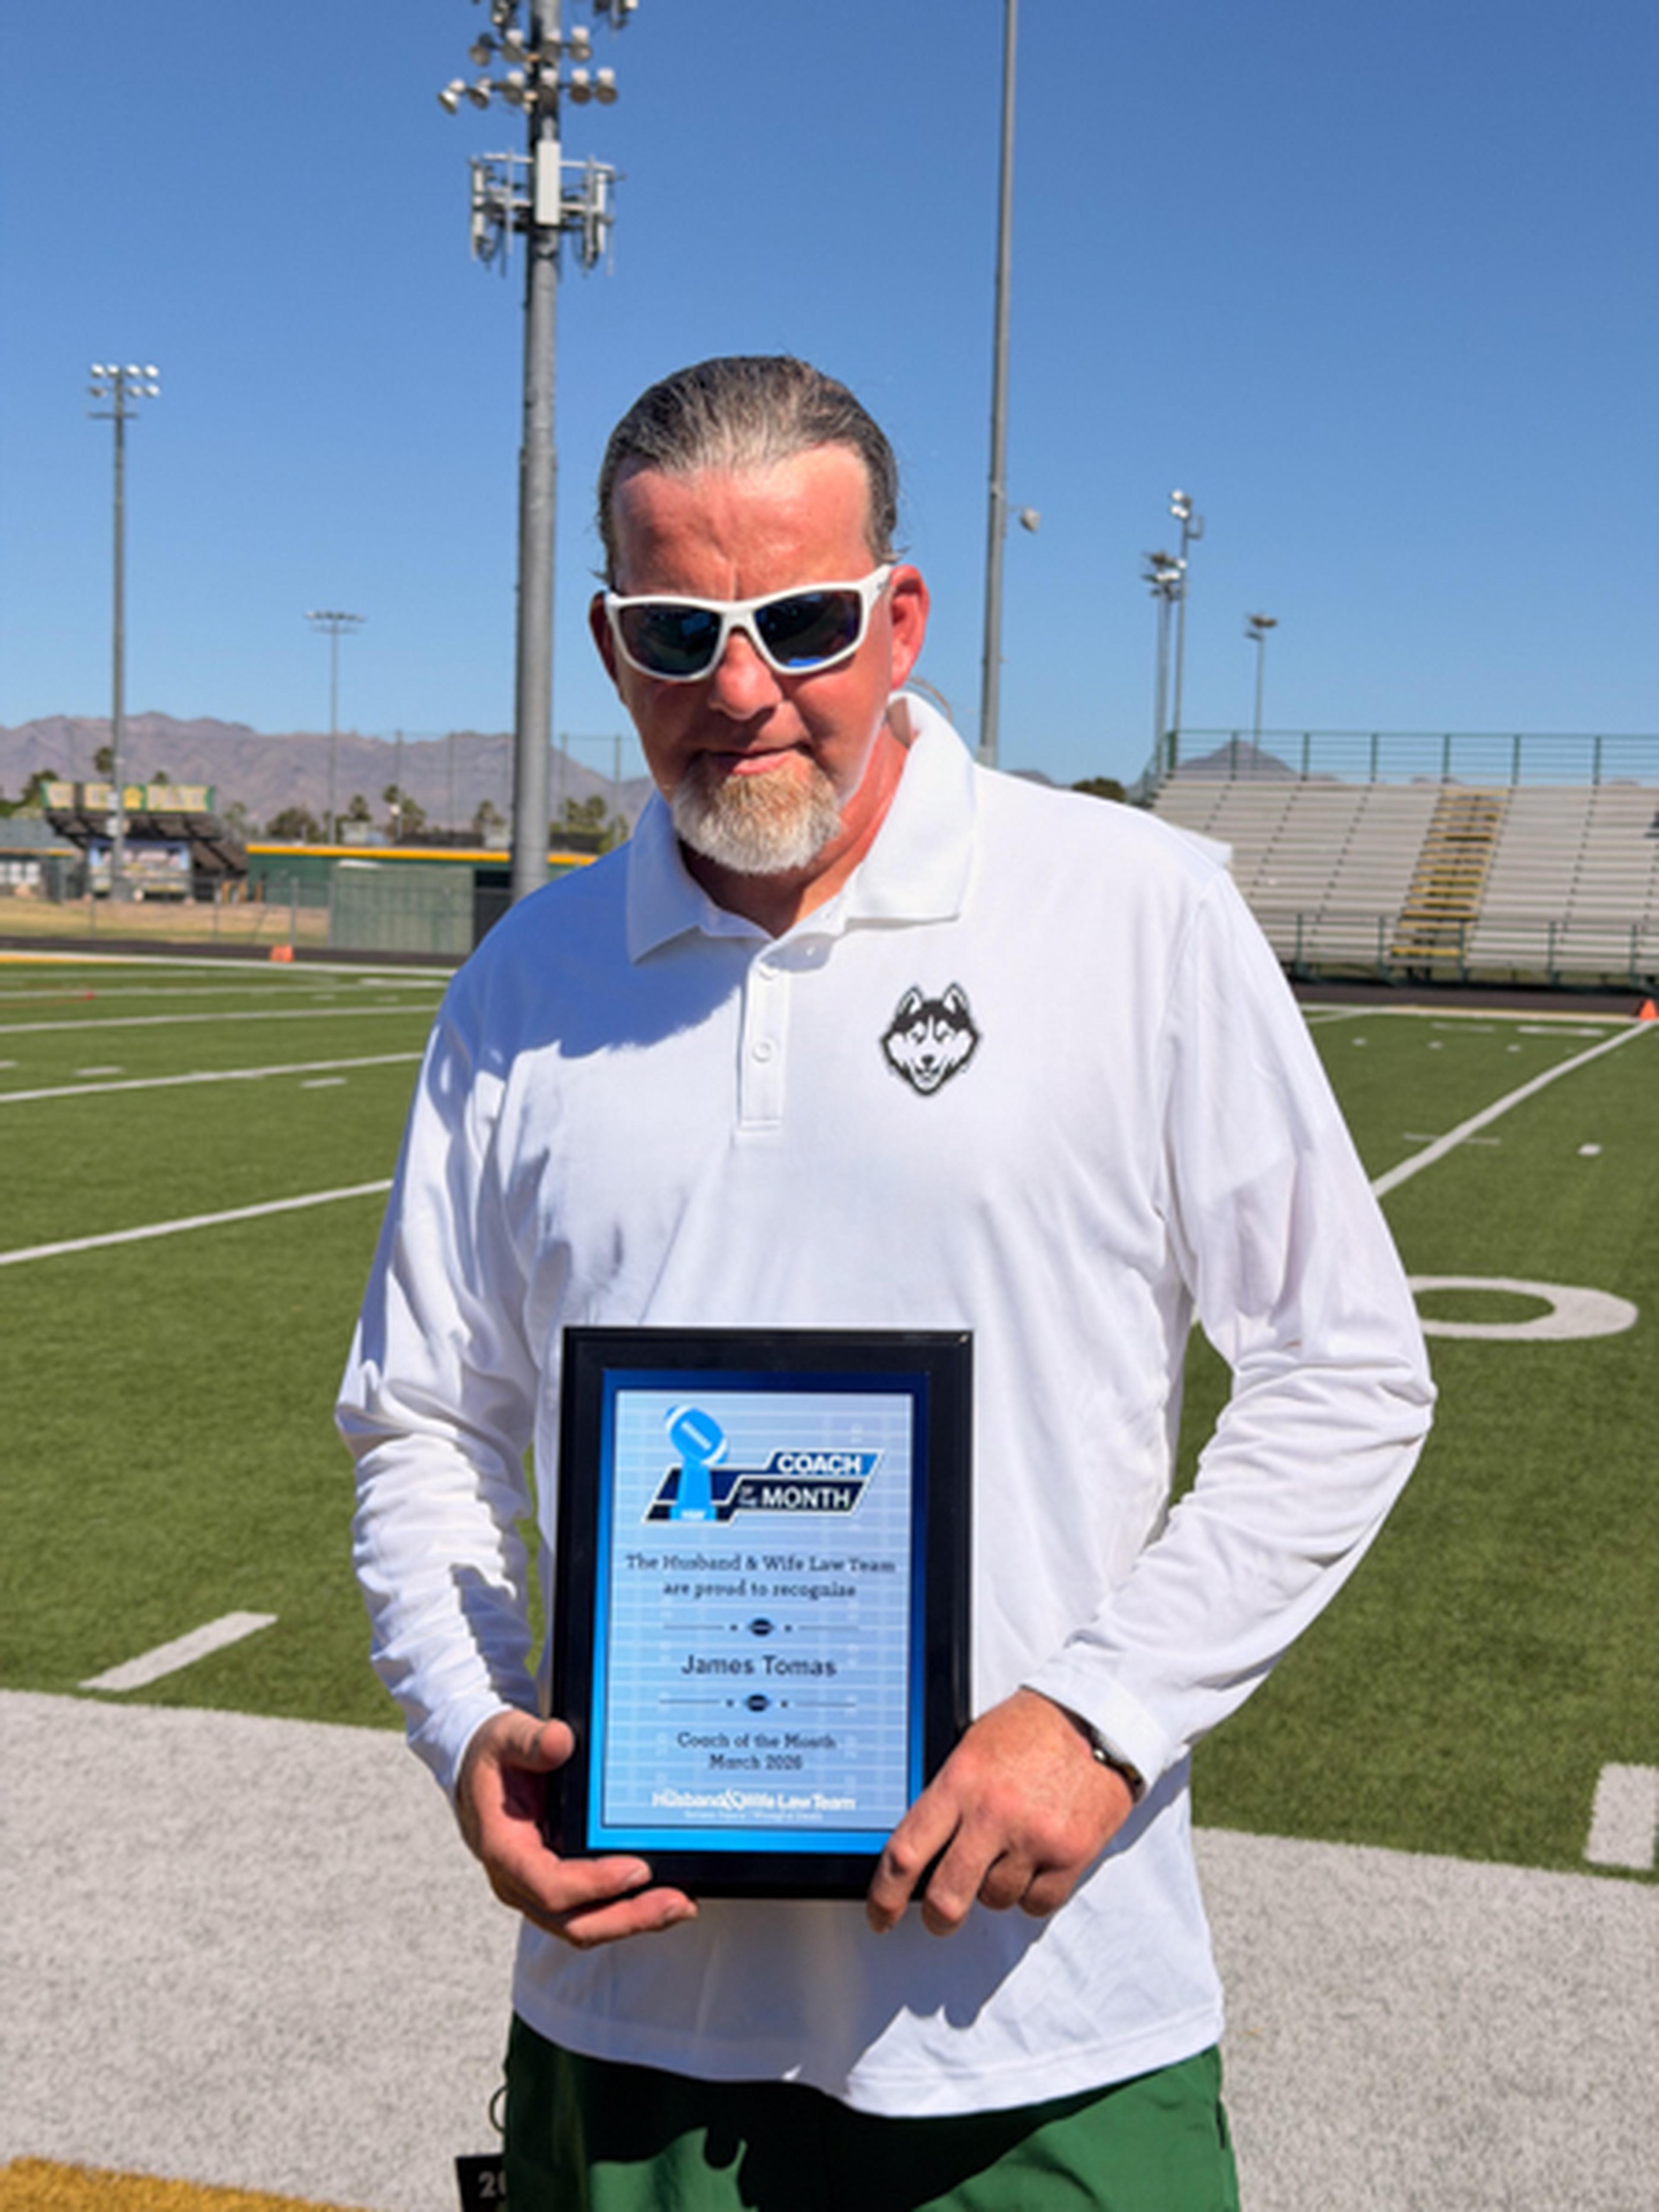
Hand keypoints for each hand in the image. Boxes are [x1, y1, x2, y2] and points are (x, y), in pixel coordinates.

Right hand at [455, 1709, 697, 1947]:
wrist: (479, 1769)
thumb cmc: (494, 1756)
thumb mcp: (505, 1735)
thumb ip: (530, 1741)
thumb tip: (560, 1741)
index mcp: (503, 1848)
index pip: (549, 1884)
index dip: (593, 1884)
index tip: (636, 1869)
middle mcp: (519, 1882)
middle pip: (574, 1921)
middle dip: (628, 1917)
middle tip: (676, 1903)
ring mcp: (537, 1890)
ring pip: (585, 1924)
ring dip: (633, 1919)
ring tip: (680, 1906)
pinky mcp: (557, 1888)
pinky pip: (591, 1911)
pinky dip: (626, 1909)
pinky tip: (660, 1898)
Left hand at [865, 1689, 1133, 1937]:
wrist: (1095, 1719)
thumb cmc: (1032, 1728)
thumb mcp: (972, 1749)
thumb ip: (947, 1797)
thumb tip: (921, 1848)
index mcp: (960, 1781)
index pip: (906, 1853)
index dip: (885, 1896)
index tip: (881, 1915)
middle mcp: (994, 1813)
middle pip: (948, 1896)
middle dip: (939, 1917)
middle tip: (940, 1917)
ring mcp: (1033, 1837)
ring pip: (996, 1900)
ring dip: (995, 1888)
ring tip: (1009, 1851)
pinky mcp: (1071, 1855)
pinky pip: (1037, 1903)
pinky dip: (1032, 1892)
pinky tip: (1035, 1860)